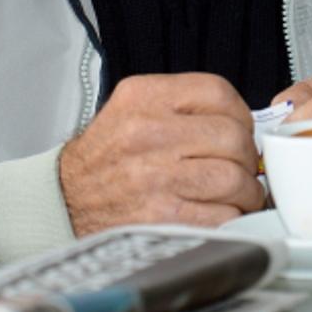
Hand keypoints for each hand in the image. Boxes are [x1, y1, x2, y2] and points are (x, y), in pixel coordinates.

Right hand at [59, 73, 264, 234]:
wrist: (64, 201)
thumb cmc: (104, 158)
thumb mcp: (130, 108)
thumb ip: (181, 106)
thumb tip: (238, 121)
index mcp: (143, 98)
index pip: (217, 91)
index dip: (239, 112)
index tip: (240, 127)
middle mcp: (147, 133)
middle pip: (232, 137)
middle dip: (246, 155)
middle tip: (241, 164)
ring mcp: (155, 178)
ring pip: (234, 178)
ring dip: (246, 190)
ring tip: (237, 192)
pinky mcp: (162, 219)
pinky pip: (223, 215)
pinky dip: (231, 217)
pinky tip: (220, 212)